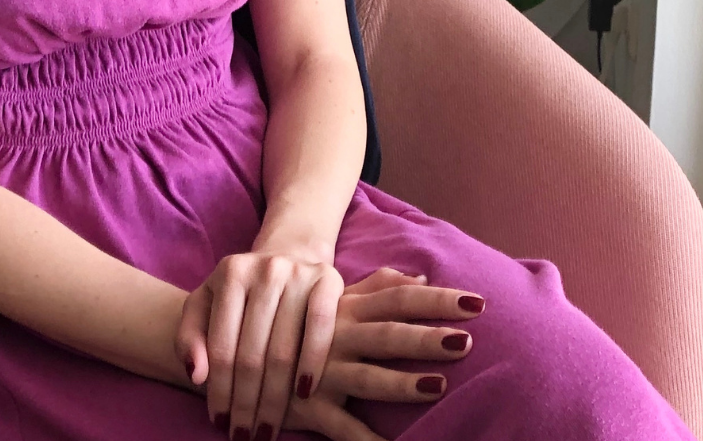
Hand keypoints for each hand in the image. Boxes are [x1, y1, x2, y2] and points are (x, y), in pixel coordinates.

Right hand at [179, 266, 483, 440]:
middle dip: (427, 337)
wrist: (224, 349)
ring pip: (367, 376)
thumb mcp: (331, 301)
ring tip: (439, 385)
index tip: (478, 301)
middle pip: (389, 333)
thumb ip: (375, 289)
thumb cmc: (289, 321)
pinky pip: (340, 426)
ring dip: (404, 382)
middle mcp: (336, 334)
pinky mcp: (307, 405)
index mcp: (345, 307)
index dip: (437, 301)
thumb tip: (420, 278)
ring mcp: (321, 370)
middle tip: (467, 340)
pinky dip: (365, 440)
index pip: (399, 299)